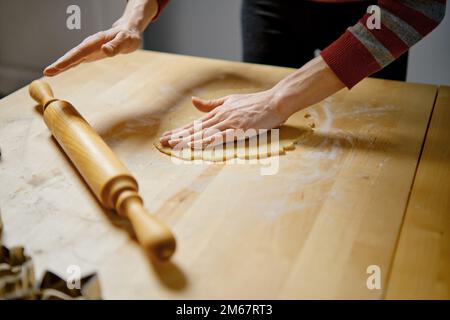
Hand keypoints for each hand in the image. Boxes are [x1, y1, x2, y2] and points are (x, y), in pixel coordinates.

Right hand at [44, 22, 140, 75]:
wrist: (128, 32)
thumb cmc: (128, 36)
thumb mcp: (126, 41)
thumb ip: (115, 46)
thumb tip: (104, 50)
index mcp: (96, 41)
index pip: (80, 52)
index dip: (68, 60)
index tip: (58, 67)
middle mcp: (90, 45)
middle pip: (72, 55)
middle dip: (60, 64)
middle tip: (47, 72)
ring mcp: (89, 50)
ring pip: (73, 58)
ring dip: (61, 65)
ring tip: (49, 73)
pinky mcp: (91, 54)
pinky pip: (78, 60)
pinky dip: (69, 65)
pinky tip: (60, 70)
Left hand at [159, 89, 288, 149]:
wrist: (275, 101)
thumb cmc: (256, 102)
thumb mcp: (230, 101)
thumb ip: (212, 104)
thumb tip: (194, 101)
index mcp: (219, 112)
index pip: (196, 123)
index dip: (181, 130)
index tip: (168, 136)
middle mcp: (221, 117)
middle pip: (196, 128)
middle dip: (179, 135)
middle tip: (163, 142)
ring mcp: (230, 123)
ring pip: (205, 133)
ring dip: (189, 139)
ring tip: (174, 145)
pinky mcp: (239, 129)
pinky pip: (221, 137)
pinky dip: (208, 141)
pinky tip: (198, 145)